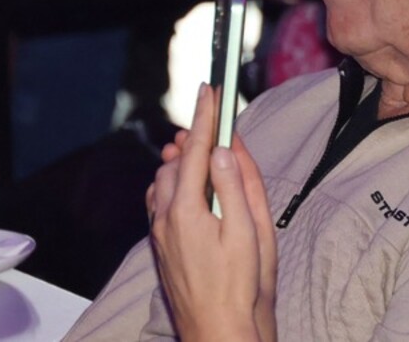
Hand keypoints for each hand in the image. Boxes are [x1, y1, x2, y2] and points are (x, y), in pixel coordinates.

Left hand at [147, 84, 276, 341]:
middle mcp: (166, 218)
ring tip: (203, 150)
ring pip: (164, 181)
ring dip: (183, 161)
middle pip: (176, 162)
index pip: (195, 150)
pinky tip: (187, 186)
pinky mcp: (162, 246)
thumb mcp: (248, 231)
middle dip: (194, 137)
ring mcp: (160, 233)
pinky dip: (173, 183)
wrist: (218, 330)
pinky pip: (160, 202)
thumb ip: (234, 185)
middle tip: (216, 119)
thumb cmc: (241, 286)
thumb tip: (221, 148)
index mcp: (187, 210)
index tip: (211, 90)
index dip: (204, 117)